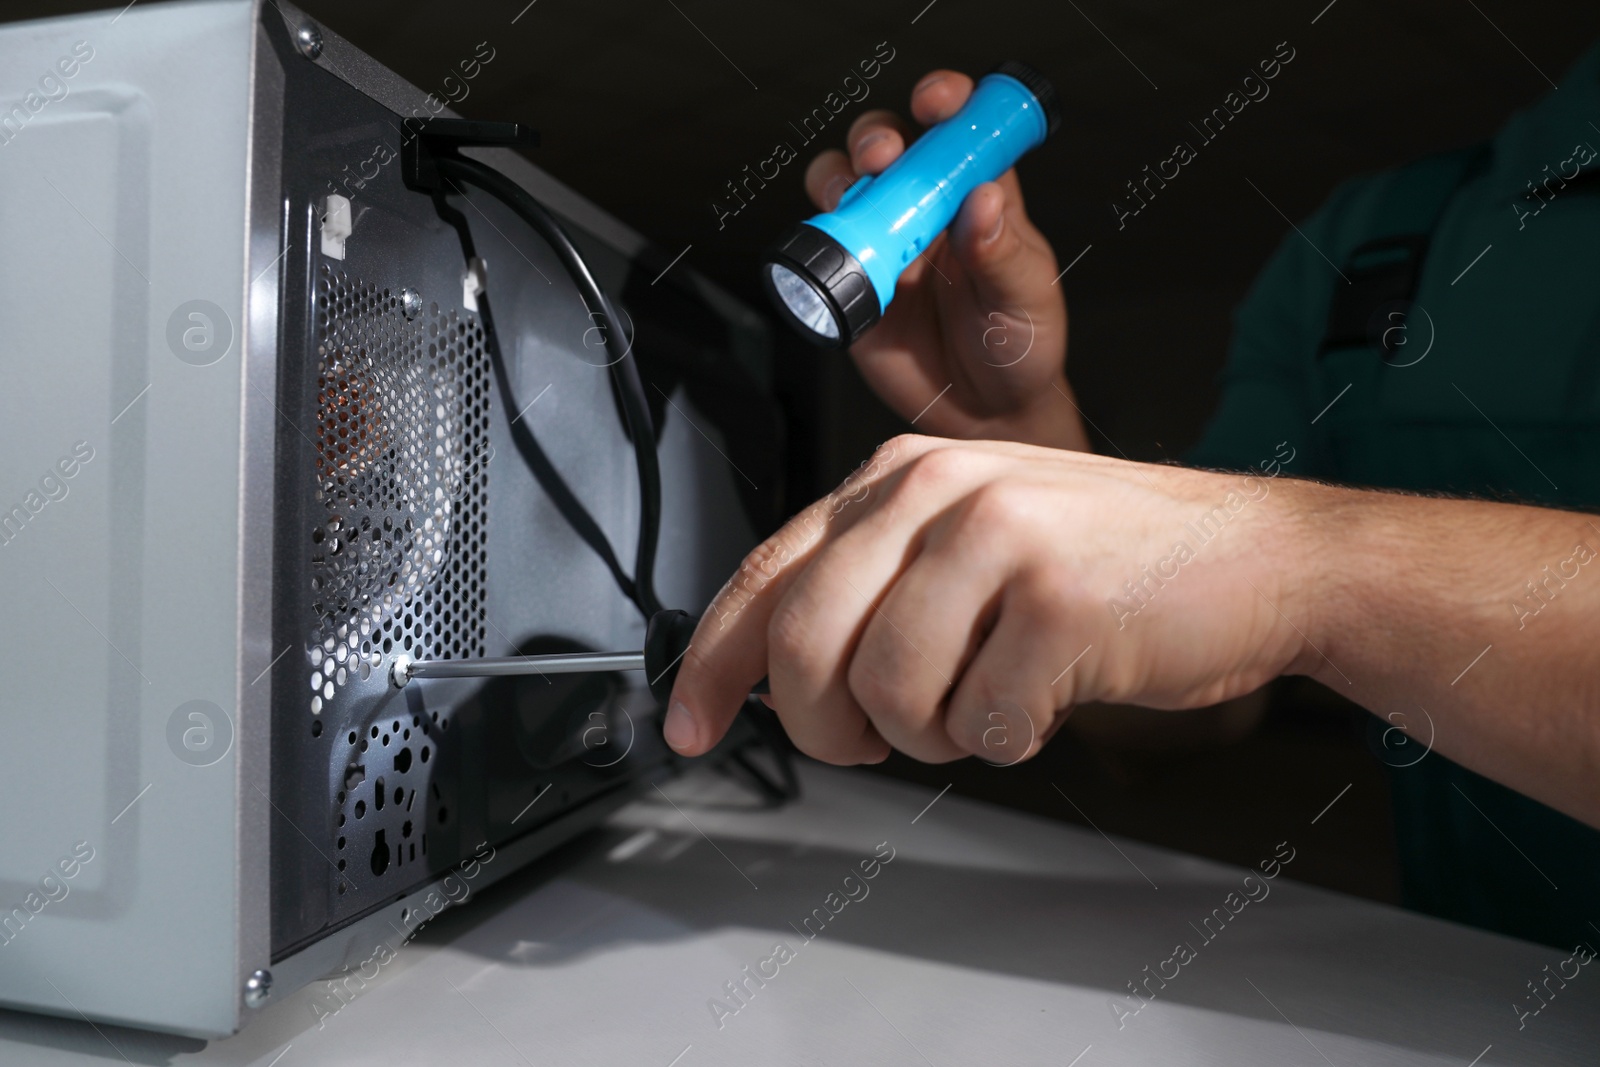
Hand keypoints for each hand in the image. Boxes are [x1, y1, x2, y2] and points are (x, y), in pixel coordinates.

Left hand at [662, 435, 1314, 764]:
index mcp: (899, 473)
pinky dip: (1008, 739)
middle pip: (804, 646)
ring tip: (983, 704)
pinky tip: (1045, 697)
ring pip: (886, 694)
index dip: (714, 666)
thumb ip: (874, 588)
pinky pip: (982, 723)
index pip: (766, 575)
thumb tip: (774, 678)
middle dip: (825, 727)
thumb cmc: (1110, 560)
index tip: (690, 727)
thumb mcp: (971, 542)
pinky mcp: (1055, 598)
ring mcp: (997, 536)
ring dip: (931, 736)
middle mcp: (936, 489)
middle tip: (871, 743)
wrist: (1259, 558)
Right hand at [805, 71, 1086, 450]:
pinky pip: (823, 251)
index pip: (958, 130)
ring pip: (845, 186)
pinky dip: (816, 241)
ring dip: (838, 177)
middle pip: (888, 145)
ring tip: (851, 200)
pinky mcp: (854, 284)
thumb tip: (983, 200)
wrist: (986, 415)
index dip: (943, 102)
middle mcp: (926, 210)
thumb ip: (1003, 253)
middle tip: (882, 158)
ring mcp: (885, 244)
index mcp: (977, 196)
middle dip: (876, 137)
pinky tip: (832, 254)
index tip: (935, 103)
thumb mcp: (1026, 298)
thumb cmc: (1021, 347)